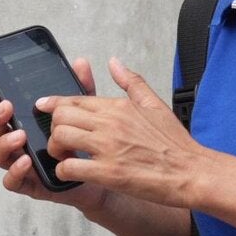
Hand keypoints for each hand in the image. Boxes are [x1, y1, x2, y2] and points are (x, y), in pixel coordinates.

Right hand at [0, 57, 108, 213]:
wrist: (99, 179)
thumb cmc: (85, 146)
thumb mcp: (84, 115)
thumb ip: (79, 92)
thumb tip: (79, 63)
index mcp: (26, 124)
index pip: (3, 108)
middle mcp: (19, 144)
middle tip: (7, 107)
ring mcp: (21, 164)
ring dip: (5, 143)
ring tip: (20, 135)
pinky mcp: (29, 185)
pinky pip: (11, 181)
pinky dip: (15, 171)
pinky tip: (26, 160)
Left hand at [38, 58, 210, 209]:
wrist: (193, 172)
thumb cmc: (175, 143)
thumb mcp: (155, 104)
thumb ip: (131, 82)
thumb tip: (114, 62)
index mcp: (118, 106)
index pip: (75, 98)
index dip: (53, 103)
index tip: (43, 107)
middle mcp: (110, 123)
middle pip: (61, 115)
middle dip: (53, 127)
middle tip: (60, 139)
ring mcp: (108, 147)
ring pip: (60, 137)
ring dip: (55, 149)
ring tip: (64, 156)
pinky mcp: (109, 172)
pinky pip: (70, 168)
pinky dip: (64, 172)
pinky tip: (72, 173)